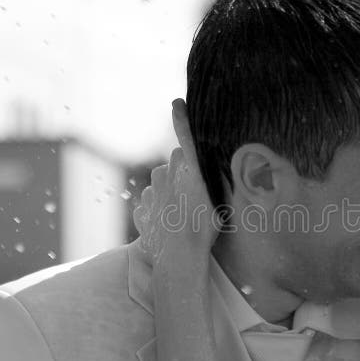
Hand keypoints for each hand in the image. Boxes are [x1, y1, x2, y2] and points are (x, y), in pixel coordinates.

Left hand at [133, 99, 218, 266]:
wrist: (179, 257)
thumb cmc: (205, 226)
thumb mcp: (217, 192)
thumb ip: (211, 167)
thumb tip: (196, 134)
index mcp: (185, 164)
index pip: (184, 134)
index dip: (182, 119)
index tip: (178, 103)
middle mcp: (164, 173)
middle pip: (175, 165)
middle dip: (184, 174)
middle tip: (200, 195)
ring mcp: (151, 192)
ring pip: (163, 186)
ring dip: (173, 194)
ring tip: (188, 215)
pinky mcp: (142, 211)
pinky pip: (153, 206)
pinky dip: (161, 212)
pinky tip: (174, 225)